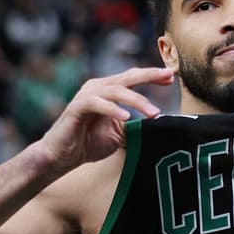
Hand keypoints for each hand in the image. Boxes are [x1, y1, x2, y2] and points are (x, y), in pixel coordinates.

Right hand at [38, 67, 174, 171]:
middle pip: (127, 77)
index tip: (172, 78)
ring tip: (153, 113)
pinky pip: (96, 103)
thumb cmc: (88, 143)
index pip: (133, 78)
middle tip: (169, 77)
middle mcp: (98, 88)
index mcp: (108, 90)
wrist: (61, 157)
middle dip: (150, 76)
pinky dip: (112, 109)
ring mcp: (86, 96)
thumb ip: (135, 126)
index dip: (152, 77)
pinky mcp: (76, 108)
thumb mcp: (118, 134)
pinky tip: (126, 117)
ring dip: (136, 100)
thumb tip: (161, 127)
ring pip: (116, 90)